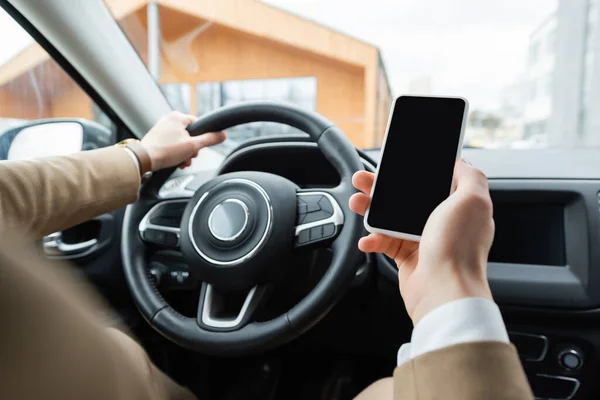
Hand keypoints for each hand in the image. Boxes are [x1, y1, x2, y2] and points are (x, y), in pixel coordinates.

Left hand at [141, 111, 225, 170]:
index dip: (202, 138)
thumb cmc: (165, 151)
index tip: (199, 148)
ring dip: (185, 153)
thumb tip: (222, 135)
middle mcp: (168, 120)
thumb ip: (209, 140)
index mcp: (177, 117)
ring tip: (182, 162)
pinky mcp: (156, 138)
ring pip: (181, 141)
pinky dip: (175, 153)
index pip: (198, 124)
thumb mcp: (193, 146)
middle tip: (190, 157)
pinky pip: (172, 144)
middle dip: (192, 149)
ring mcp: (161, 129)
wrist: (143, 160)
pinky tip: (175, 162)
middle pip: (190, 135)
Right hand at [349, 159, 494, 324]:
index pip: (432, 181)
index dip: (412, 171)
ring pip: (391, 218)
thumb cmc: (458, 249)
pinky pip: (385, 243)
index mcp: (458, 206)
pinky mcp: (408, 258)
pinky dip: (373, 240)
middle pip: (406, 198)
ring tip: (357, 203)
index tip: (393, 163)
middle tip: (363, 180)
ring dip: (371, 210)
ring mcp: (423, 240)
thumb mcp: (473, 200)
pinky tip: (367, 239)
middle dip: (382, 188)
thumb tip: (460, 161)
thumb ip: (470, 175)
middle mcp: (442, 222)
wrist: (443, 291)